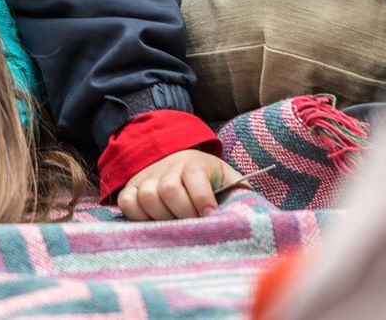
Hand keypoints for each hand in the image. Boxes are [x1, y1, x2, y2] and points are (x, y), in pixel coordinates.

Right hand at [117, 150, 245, 221]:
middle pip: (168, 189)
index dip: (201, 199)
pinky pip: (128, 202)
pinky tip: (154, 221)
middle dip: (183, 213)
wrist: (177, 159)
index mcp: (195, 164)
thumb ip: (241, 193)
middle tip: (194, 226)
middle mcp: (168, 167)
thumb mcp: (228, 179)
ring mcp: (148, 177)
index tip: (209, 217)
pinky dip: (138, 215)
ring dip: (162, 217)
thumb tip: (257, 216)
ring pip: (147, 197)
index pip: (194, 177)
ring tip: (176, 225)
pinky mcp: (132, 188)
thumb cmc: (209, 179)